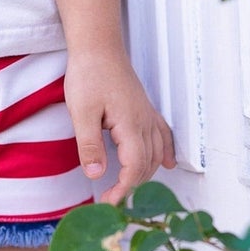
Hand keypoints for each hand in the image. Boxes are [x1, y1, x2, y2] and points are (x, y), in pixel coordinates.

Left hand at [63, 45, 175, 207]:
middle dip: (132, 187)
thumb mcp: (81, 112)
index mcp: (130, 125)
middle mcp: (144, 122)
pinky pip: (163, 136)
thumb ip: (89, 145)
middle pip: (147, 164)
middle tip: (112, 200)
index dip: (124, 189)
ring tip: (127, 188)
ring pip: (156, 153)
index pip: (134, 167)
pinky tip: (168, 164)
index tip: (110, 203)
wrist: (98, 48)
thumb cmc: (88, 75)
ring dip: (145, 174)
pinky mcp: (144, 110)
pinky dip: (165, 153)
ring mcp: (147, 115)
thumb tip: (96, 175)